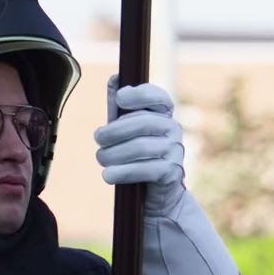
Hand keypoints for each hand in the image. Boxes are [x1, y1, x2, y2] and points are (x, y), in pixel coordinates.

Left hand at [94, 74, 185, 214]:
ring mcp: (175, 151)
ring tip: (102, 159)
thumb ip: (120, 108)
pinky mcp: (172, 172)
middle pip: (142, 123)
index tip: (120, 98)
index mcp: (164, 114)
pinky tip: (108, 175)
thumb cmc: (139, 157)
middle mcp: (174, 129)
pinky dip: (122, 172)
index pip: (159, 97)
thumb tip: (114, 79)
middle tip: (98, 139)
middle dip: (114, 131)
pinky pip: (144, 169)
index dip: (140, 94)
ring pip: (140, 147)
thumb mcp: (127, 130)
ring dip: (113, 154)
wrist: (157, 195)